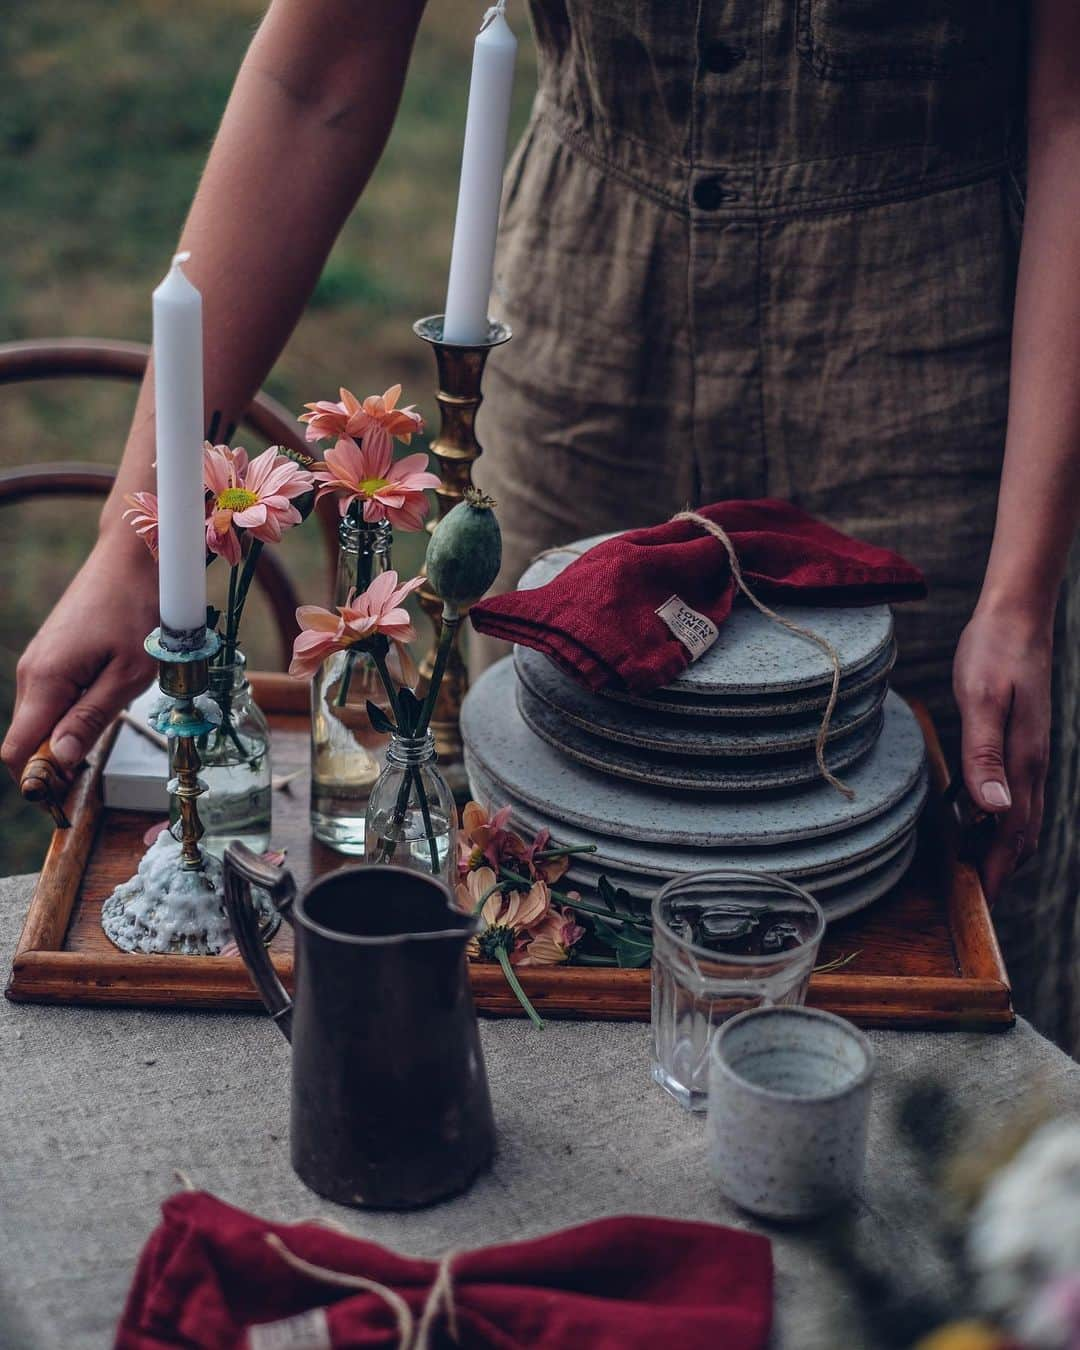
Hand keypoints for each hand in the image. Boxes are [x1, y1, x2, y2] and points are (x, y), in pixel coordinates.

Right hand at [2, 532, 157, 782]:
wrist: (134, 558)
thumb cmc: (140, 609)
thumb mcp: (130, 673)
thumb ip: (92, 718)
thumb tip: (61, 760)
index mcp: (45, 680)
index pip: (18, 751)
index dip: (38, 781)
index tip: (67, 798)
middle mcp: (31, 672)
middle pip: (26, 739)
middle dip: (52, 764)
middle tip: (91, 776)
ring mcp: (39, 661)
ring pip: (38, 719)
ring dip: (63, 738)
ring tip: (100, 739)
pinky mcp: (52, 654)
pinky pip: (50, 699)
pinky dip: (67, 715)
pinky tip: (98, 710)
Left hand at [953, 599, 1052, 901]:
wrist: (1016, 615)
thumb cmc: (994, 654)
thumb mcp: (982, 702)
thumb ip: (984, 756)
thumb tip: (993, 809)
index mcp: (1024, 760)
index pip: (1012, 829)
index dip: (997, 865)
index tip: (980, 898)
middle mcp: (1032, 762)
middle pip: (1022, 828)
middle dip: (1002, 863)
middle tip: (977, 894)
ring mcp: (1030, 750)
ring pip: (1021, 810)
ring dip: (1001, 840)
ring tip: (975, 863)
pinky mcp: (1021, 737)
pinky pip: (1013, 787)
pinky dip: (997, 810)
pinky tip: (974, 811)